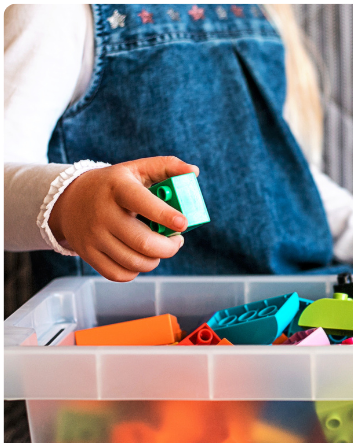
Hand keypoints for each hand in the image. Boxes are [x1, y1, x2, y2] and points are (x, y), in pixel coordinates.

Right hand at [49, 156, 198, 281]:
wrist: (69, 200)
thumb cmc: (114, 186)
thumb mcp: (136, 169)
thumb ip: (167, 167)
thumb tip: (193, 171)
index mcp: (117, 188)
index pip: (142, 203)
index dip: (166, 215)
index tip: (183, 223)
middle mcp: (103, 213)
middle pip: (144, 243)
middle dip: (169, 247)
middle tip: (177, 241)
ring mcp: (93, 236)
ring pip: (135, 263)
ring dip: (155, 259)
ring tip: (159, 248)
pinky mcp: (88, 254)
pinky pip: (120, 274)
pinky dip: (136, 271)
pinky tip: (139, 257)